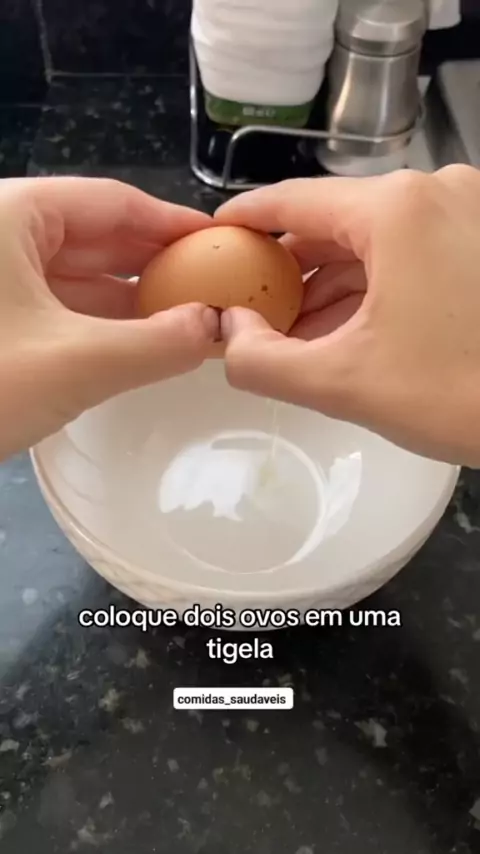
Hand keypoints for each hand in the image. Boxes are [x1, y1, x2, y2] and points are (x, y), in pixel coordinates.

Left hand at [0, 177, 218, 459]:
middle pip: (96, 235)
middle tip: (216, 289)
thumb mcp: (75, 365)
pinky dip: (98, 324)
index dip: (174, 223)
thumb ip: (159, 345)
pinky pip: (54, 307)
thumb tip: (220, 328)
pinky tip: (138, 344)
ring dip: (130, 300)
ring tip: (189, 321)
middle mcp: (0, 234)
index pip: (113, 202)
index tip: (222, 244)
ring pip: (75, 275)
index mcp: (13, 214)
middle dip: (156, 265)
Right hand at [216, 167, 479, 465]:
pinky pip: (414, 253)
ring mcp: (471, 212)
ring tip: (298, 335)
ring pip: (376, 241)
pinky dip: (377, 288)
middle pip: (336, 223)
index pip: (294, 201)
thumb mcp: (345, 383)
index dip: (246, 220)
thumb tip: (228, 334)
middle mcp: (438, 192)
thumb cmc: (461, 394)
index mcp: (397, 209)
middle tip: (254, 311)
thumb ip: (262, 361)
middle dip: (292, 271)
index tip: (214, 238)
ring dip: (334, 286)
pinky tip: (353, 330)